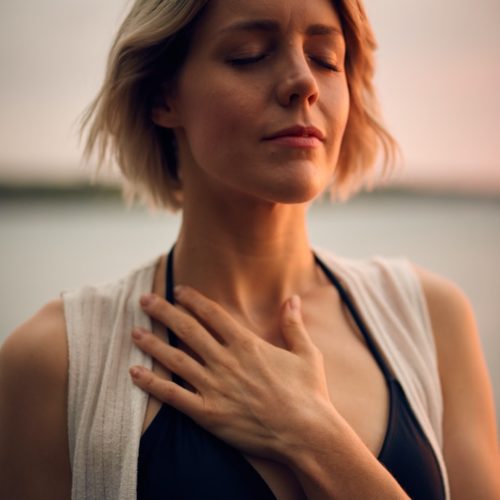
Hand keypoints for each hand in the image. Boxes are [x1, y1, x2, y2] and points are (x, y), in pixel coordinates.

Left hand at [130, 286, 332, 459]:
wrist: (306, 433)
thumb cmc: (309, 393)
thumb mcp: (306, 353)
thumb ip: (294, 324)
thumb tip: (292, 298)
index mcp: (247, 344)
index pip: (212, 314)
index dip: (192, 300)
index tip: (178, 290)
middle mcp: (226, 361)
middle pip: (187, 329)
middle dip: (164, 312)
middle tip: (145, 300)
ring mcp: (215, 386)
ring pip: (175, 359)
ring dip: (152, 344)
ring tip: (134, 332)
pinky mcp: (208, 413)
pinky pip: (173, 396)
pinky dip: (152, 384)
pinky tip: (134, 372)